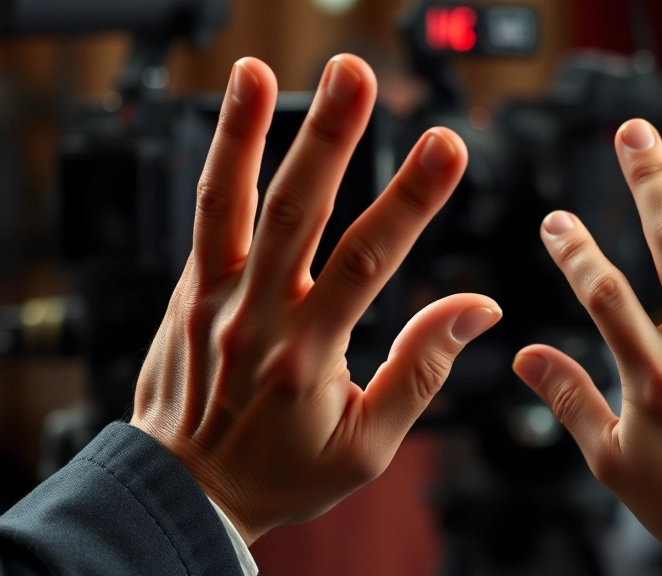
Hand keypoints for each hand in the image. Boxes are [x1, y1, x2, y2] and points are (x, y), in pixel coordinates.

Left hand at [130, 56, 500, 544]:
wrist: (184, 494)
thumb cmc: (281, 473)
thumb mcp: (368, 444)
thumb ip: (422, 369)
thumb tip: (477, 308)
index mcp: (307, 355)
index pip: (367, 263)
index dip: (411, 200)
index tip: (446, 149)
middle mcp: (255, 317)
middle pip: (295, 213)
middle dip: (329, 138)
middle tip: (353, 76)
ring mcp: (214, 299)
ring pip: (228, 203)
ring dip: (246, 132)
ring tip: (257, 71)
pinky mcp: (189, 291)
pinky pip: (204, 218)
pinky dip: (220, 164)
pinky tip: (238, 120)